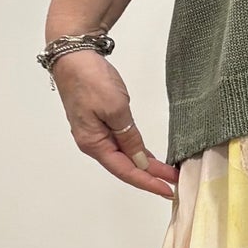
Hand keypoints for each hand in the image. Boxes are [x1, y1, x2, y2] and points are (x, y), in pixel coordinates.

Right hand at [48, 50, 177, 199]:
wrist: (73, 56)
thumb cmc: (91, 81)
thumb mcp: (116, 110)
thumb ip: (129, 138)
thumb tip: (140, 161)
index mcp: (94, 144)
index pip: (125, 171)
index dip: (148, 182)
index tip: (168, 191)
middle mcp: (94, 143)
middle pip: (125, 166)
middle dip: (150, 176)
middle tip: (174, 184)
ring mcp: (96, 132)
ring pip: (124, 156)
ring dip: (145, 165)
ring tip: (166, 174)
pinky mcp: (101, 122)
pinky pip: (121, 143)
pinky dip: (136, 151)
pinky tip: (149, 157)